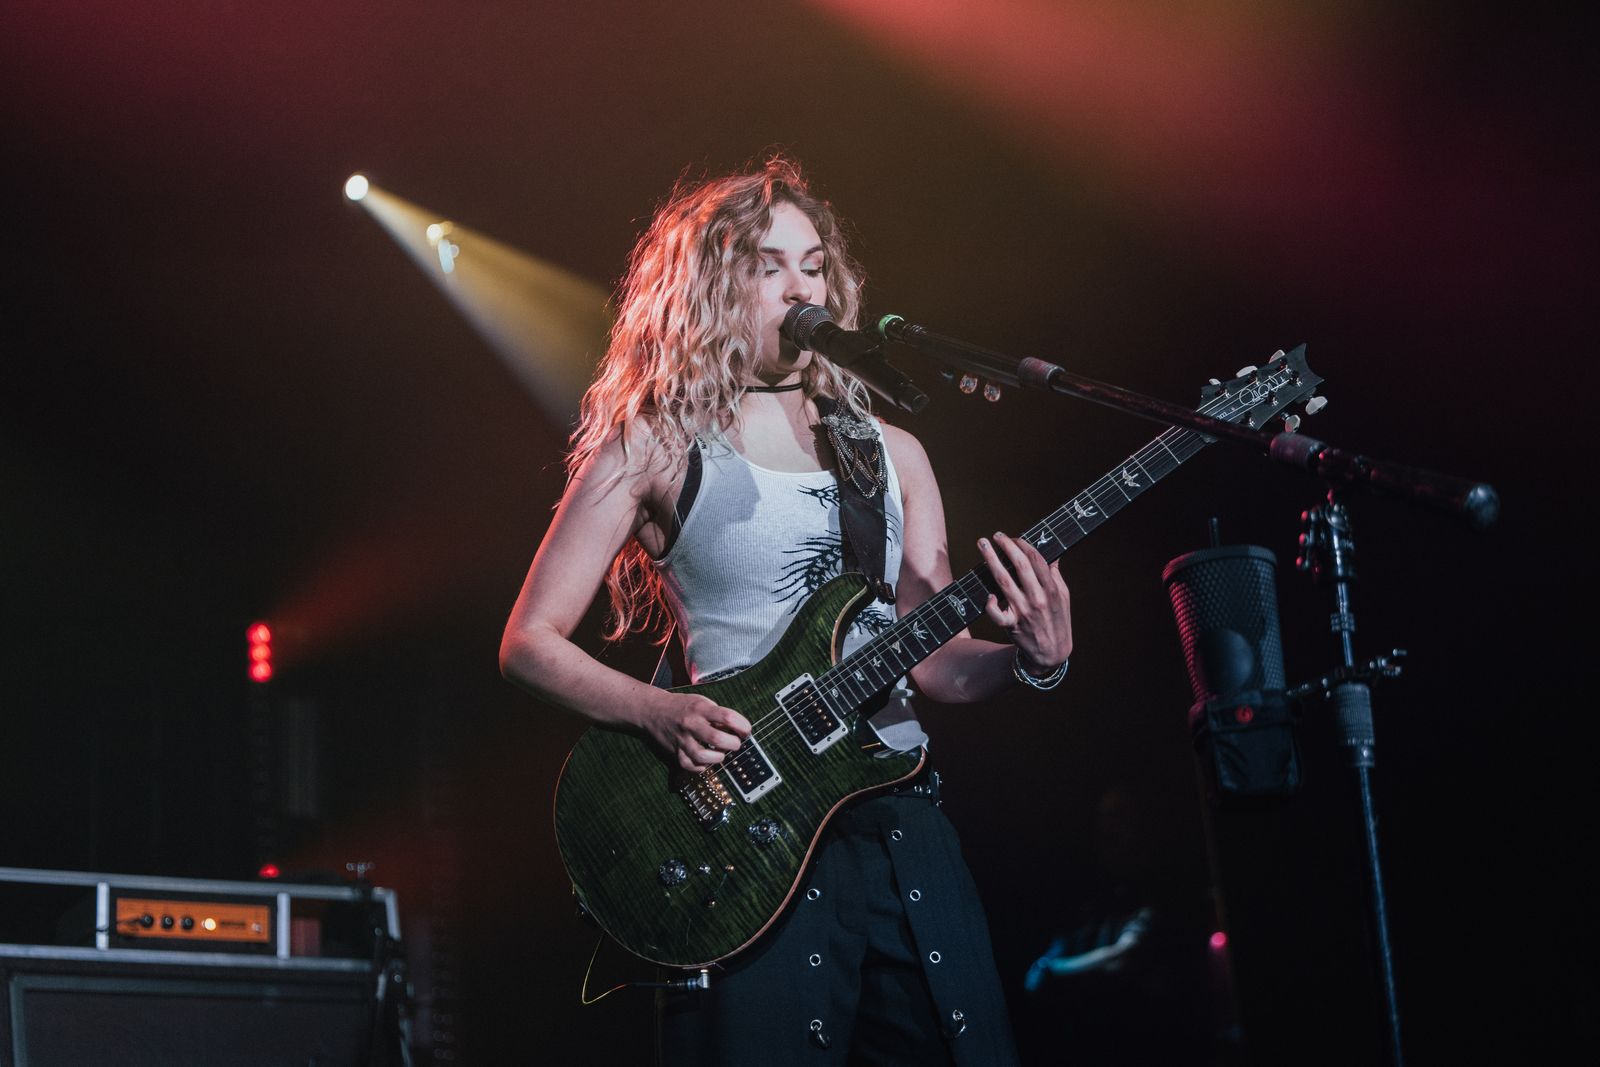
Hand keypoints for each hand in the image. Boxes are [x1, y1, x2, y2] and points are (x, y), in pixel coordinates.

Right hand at [644, 690, 751, 773]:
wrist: (652, 710)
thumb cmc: (681, 706)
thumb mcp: (701, 702)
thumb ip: (717, 715)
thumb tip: (738, 730)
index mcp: (700, 708)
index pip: (727, 717)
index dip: (742, 725)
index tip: (746, 730)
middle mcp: (690, 724)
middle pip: (717, 739)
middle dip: (733, 744)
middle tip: (735, 743)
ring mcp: (681, 739)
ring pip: (702, 756)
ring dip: (718, 758)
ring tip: (721, 754)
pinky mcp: (675, 752)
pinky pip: (690, 766)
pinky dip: (702, 767)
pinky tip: (706, 761)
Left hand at [978, 532, 1072, 673]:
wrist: (1052, 652)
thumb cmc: (1057, 620)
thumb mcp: (1063, 596)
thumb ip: (1055, 575)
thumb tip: (1052, 554)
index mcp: (1051, 589)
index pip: (1036, 559)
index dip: (1023, 544)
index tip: (1013, 537)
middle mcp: (1037, 598)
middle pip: (1019, 566)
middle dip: (1006, 547)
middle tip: (996, 535)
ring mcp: (1023, 611)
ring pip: (1003, 582)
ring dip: (991, 561)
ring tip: (983, 546)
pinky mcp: (1011, 625)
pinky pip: (996, 614)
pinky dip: (990, 604)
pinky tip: (988, 594)